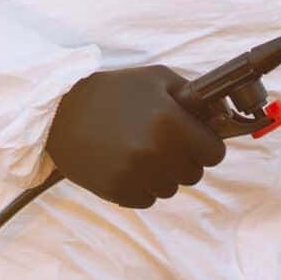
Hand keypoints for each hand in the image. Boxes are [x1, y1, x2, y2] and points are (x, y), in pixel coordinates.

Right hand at [45, 66, 228, 209]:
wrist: (61, 112)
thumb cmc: (113, 92)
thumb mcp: (157, 79)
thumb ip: (192, 96)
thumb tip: (219, 116)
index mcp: (169, 121)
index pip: (214, 153)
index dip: (207, 145)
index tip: (196, 140)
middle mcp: (154, 151)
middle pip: (194, 174)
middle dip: (185, 159)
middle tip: (165, 144)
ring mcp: (134, 174)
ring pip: (171, 189)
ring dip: (163, 174)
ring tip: (142, 153)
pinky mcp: (116, 190)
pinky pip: (147, 200)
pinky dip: (143, 187)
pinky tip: (129, 166)